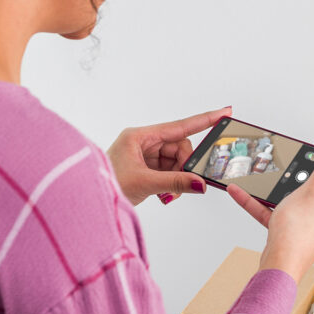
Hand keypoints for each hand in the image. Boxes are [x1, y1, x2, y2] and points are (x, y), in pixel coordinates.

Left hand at [107, 107, 230, 205]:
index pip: (179, 126)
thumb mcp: (145, 183)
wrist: (88, 201)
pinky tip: (165, 194)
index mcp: (139, 136)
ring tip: (168, 193)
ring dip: (178, 178)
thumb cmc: (105, 184)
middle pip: (179, 148)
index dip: (204, 120)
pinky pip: (169, 172)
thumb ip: (176, 182)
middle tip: (186, 182)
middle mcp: (143, 143)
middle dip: (184, 166)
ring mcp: (144, 156)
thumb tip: (200, 184)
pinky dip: (171, 183)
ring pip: (176, 162)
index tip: (224, 113)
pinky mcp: (145, 169)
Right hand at [227, 143, 313, 282]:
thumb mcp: (308, 192)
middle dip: (301, 178)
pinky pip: (284, 216)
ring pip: (298, 203)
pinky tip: (243, 195)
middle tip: (292, 163)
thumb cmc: (296, 232)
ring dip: (279, 192)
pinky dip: (268, 208)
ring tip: (265, 180)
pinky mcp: (301, 237)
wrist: (279, 264)